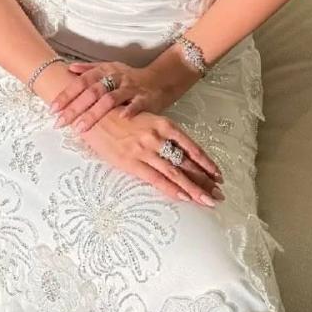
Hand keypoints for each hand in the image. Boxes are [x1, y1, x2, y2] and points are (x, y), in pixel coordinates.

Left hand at [49, 57, 200, 132]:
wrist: (160, 79)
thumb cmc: (130, 78)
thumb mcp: (109, 69)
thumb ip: (89, 69)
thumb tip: (69, 69)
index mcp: (105, 71)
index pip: (81, 82)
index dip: (66, 95)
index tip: (53, 109)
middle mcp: (116, 78)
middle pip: (92, 92)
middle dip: (75, 108)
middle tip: (61, 122)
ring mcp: (131, 88)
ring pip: (110, 99)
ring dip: (94, 113)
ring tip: (81, 128)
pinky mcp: (146, 98)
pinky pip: (137, 104)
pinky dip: (129, 110)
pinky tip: (121, 118)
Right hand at [74, 107, 224, 205]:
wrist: (91, 111)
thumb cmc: (117, 113)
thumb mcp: (144, 119)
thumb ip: (160, 133)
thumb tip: (175, 150)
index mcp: (163, 124)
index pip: (191, 147)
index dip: (206, 163)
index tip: (219, 175)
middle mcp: (158, 137)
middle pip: (187, 162)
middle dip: (205, 180)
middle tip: (220, 194)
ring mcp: (144, 150)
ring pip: (175, 173)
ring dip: (194, 188)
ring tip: (209, 200)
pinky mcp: (130, 162)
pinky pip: (156, 179)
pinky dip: (172, 189)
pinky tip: (184, 197)